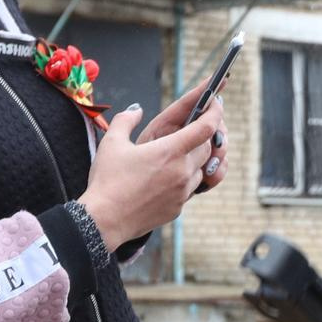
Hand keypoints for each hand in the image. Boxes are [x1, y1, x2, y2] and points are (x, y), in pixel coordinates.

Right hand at [81, 78, 224, 250]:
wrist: (105, 220)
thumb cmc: (107, 180)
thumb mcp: (112, 142)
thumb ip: (126, 120)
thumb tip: (136, 110)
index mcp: (171, 151)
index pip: (206, 127)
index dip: (215, 112)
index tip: (216, 102)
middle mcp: (183, 171)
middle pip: (207, 148)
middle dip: (203, 137)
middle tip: (190, 130)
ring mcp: (183, 192)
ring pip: (201, 170)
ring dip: (195, 160)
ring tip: (175, 156)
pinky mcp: (178, 208)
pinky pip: (190, 189)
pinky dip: (185, 180)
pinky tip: (166, 178)